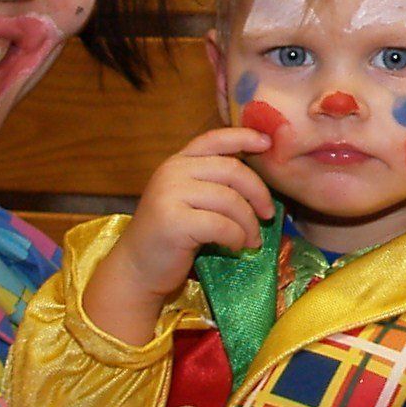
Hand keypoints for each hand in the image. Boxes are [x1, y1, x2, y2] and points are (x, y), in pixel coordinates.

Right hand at [83, 126, 274, 341]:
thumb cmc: (171, 237)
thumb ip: (214, 183)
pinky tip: (235, 247)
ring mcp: (170, 194)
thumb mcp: (189, 200)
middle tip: (269, 215)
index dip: (244, 137)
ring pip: (230, 200)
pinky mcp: (174, 221)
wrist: (136, 269)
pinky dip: (236, 238)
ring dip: (249, 224)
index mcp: (178, 162)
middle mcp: (172, 172)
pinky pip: (222, 225)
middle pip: (232, 170)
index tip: (268, 143)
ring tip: (252, 240)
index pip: (215, 139)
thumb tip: (258, 181)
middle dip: (258, 193)